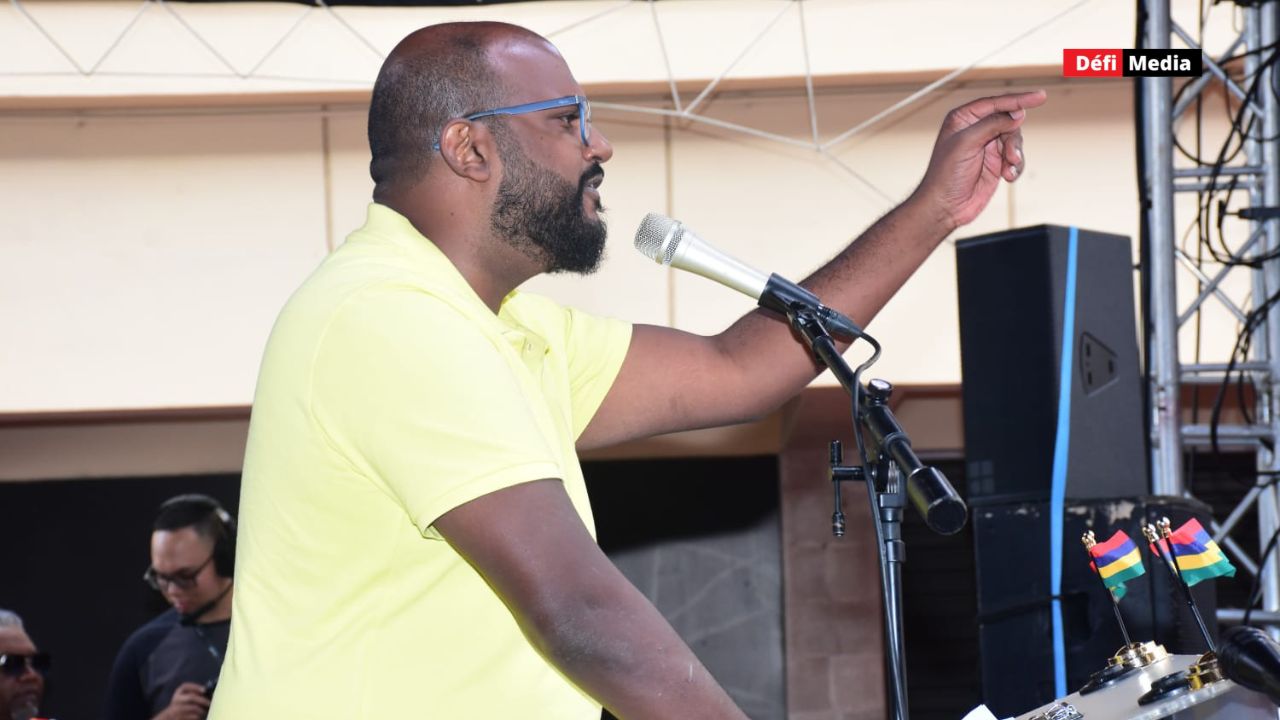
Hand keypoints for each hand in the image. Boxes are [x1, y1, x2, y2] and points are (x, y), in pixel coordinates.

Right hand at [152, 682, 210, 719]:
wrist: (169, 716)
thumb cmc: (182, 705)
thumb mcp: (184, 697)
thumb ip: (193, 693)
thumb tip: (208, 692)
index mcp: (178, 692)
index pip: (185, 686)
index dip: (195, 687)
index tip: (204, 690)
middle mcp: (176, 699)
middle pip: (191, 697)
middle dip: (202, 700)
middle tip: (209, 703)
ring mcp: (176, 709)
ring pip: (193, 707)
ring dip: (201, 709)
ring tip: (204, 711)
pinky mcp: (178, 718)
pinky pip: (192, 716)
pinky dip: (197, 716)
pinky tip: (198, 716)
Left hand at [911, 90, 1047, 230]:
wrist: (945, 206)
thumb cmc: (946, 174)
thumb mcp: (966, 143)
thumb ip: (992, 124)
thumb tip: (1017, 114)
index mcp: (963, 118)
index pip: (995, 103)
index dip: (1018, 99)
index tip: (1040, 97)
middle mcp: (976, 129)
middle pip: (1009, 122)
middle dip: (1013, 138)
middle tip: (1010, 155)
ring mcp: (987, 146)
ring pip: (1015, 140)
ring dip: (1015, 154)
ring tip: (1008, 168)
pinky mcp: (996, 163)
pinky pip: (1015, 158)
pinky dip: (1015, 167)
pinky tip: (1008, 177)